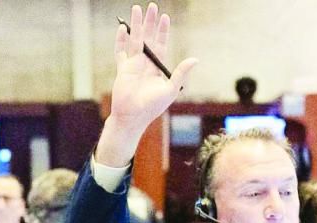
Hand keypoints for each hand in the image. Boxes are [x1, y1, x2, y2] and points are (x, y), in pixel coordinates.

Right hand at [94, 3, 197, 166]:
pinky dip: (120, 40)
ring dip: (136, 25)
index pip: (161, 44)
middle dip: (150, 22)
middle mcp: (145, 63)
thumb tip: (195, 59)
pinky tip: (122, 28)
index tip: (165, 17)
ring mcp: (133, 65)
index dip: (163, 31)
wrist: (133, 117)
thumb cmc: (152, 107)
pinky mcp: (122, 69)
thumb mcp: (171, 89)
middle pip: (148, 38)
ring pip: (134, 40)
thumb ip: (181, 73)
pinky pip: (120, 51)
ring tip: (136, 9)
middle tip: (152, 6)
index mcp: (157, 67)